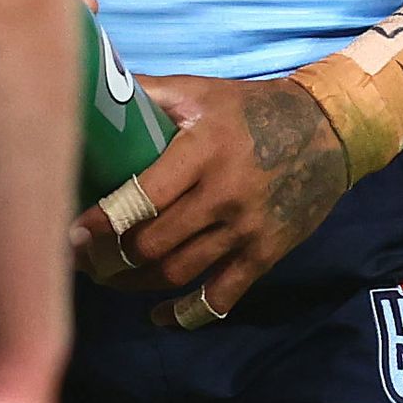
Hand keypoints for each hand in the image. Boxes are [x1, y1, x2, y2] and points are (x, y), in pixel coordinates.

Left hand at [66, 73, 349, 324]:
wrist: (329, 130)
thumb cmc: (251, 108)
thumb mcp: (200, 90)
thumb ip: (147, 93)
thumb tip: (92, 85)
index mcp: (202, 150)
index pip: (141, 198)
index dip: (101, 221)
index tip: (73, 230)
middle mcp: (223, 195)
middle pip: (152, 245)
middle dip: (109, 258)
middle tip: (83, 257)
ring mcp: (246, 230)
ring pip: (177, 274)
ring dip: (135, 284)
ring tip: (109, 278)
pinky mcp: (265, 254)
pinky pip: (220, 299)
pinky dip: (184, 316)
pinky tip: (157, 316)